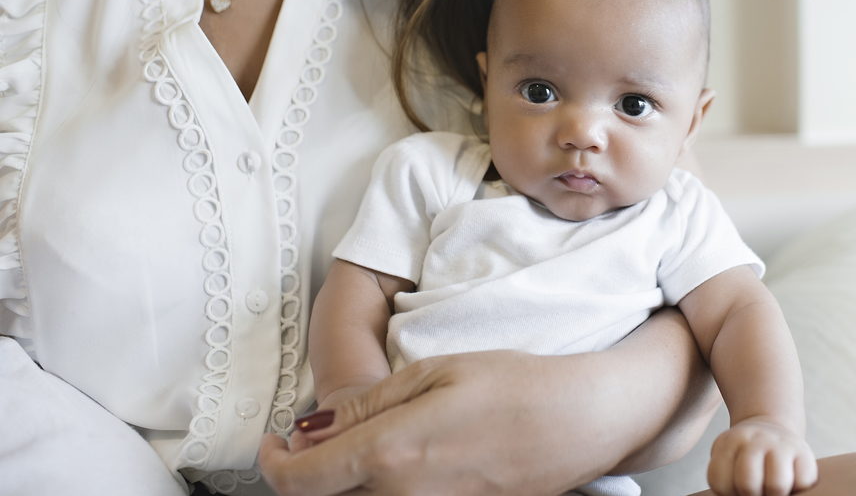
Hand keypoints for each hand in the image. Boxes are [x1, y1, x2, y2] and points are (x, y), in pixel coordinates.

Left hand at [260, 349, 638, 495]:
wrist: (580, 423)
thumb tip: (309, 428)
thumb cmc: (516, 389)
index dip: (272, 464)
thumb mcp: (434, 372)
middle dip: (306, 473)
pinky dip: (381, 488)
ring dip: (344, 483)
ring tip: (360, 447)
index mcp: (391, 454)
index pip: (299, 480)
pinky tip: (399, 463)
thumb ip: (365, 404)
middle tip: (314, 441)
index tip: (272, 443)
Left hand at [707, 418, 817, 495]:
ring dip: (774, 494)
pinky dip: (797, 489)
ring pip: (777, 486)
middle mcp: (755, 439)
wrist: (772, 431)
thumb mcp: (727, 461)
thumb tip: (749, 494)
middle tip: (755, 489)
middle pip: (747, 484)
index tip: (734, 486)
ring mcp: (781, 444)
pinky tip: (790, 481)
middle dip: (750, 495)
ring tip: (771, 489)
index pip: (720, 482)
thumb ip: (727, 481)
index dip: (728, 492)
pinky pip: (802, 483)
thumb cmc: (746, 458)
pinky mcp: (805, 453)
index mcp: (730, 442)